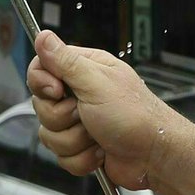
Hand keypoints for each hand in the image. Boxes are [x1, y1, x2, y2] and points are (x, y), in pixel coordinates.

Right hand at [28, 32, 180, 191]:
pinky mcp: (80, 147)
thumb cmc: (134, 116)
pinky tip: (100, 151)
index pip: (41, 69)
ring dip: (75, 141)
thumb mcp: (96, 82)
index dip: (43, 83)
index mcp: (83, 70)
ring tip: (98, 135)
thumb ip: (65, 61)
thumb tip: (43, 36)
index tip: (58, 91)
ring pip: (49, 135)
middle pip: (42, 106)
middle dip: (63, 118)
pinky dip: (82, 158)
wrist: (153, 155)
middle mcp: (79, 95)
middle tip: (86, 114)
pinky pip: (62, 157)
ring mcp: (79, 123)